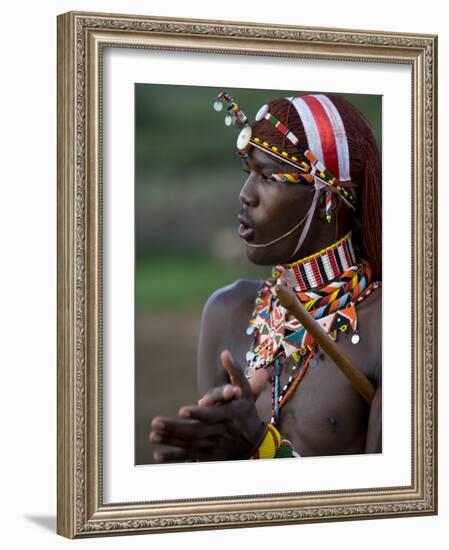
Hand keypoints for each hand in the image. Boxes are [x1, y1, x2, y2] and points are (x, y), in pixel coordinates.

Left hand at [148, 350, 267, 461]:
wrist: (255, 443)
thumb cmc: (246, 412)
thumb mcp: (245, 391)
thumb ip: (235, 372)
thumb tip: (225, 353)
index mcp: (228, 415)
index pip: (210, 415)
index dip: (197, 413)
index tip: (182, 411)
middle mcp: (220, 433)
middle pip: (195, 432)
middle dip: (174, 428)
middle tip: (156, 423)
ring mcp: (214, 447)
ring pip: (189, 445)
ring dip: (170, 441)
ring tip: (153, 436)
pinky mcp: (209, 457)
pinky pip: (189, 458)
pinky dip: (174, 459)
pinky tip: (158, 456)